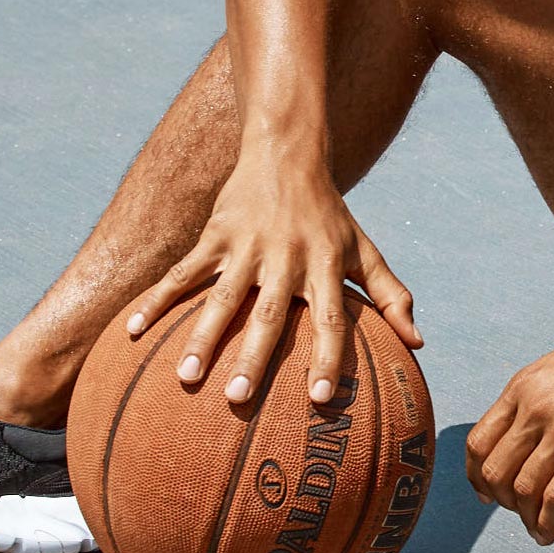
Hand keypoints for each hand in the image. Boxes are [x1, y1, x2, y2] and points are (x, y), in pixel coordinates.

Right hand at [125, 150, 417, 405]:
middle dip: (253, 358)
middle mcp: (286, 258)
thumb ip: (391, 296)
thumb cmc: (330, 215)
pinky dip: (157, 300)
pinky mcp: (214, 235)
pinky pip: (182, 273)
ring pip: (220, 297)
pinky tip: (134, 331)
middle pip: (269, 316)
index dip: (326, 358)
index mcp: (324, 266)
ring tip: (185, 378)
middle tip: (237, 399)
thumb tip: (419, 344)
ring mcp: (246, 246)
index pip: (331, 320)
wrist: (287, 153)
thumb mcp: (363, 250)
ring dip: (201, 337)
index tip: (319, 400)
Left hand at [466, 310, 553, 543]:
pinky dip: (547, 524)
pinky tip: (549, 533)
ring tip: (535, 527)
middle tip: (517, 510)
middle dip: (501, 500)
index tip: (485, 493)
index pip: (478, 442)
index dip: (476, 476)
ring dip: (525, 517)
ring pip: (522, 489)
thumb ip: (535, 399)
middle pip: (494, 471)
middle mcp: (534, 408)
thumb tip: (521, 433)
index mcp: (522, 388)